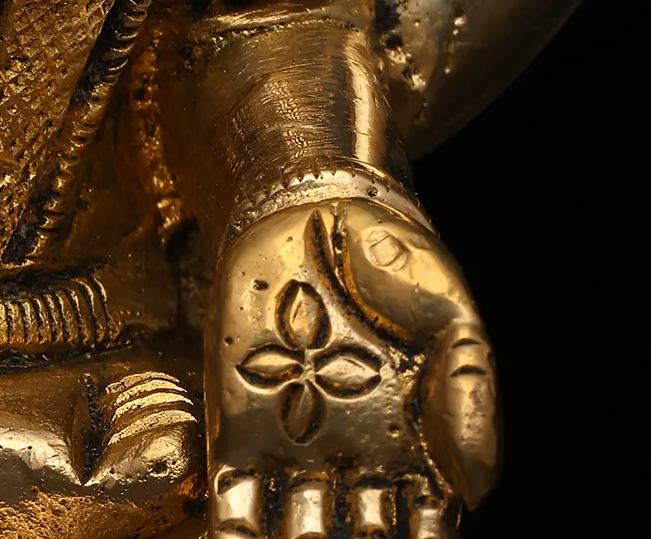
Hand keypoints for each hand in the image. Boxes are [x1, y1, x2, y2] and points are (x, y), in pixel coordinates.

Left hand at [208, 198, 498, 536]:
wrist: (313, 207)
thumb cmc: (396, 264)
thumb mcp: (453, 321)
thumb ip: (469, 399)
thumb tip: (477, 491)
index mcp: (414, 454)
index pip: (420, 532)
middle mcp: (354, 465)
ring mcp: (294, 450)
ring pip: (295, 533)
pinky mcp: (237, 426)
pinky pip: (235, 498)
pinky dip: (236, 534)